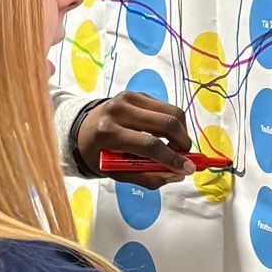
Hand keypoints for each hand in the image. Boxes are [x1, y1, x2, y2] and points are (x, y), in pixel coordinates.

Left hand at [76, 90, 192, 184]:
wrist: (84, 130)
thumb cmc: (100, 155)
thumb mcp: (118, 173)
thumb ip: (148, 177)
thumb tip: (178, 174)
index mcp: (109, 133)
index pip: (149, 145)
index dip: (172, 159)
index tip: (188, 169)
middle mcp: (118, 110)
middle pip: (166, 123)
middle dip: (182, 142)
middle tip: (184, 156)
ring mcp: (128, 98)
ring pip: (171, 111)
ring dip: (181, 132)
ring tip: (175, 146)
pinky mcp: (137, 94)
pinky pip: (165, 107)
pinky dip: (172, 123)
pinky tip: (164, 135)